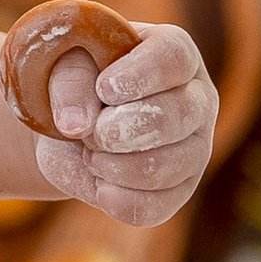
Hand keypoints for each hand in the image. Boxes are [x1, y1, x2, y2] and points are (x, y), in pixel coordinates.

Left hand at [31, 20, 217, 227]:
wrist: (68, 129)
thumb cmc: (73, 83)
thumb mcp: (62, 64)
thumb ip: (70, 80)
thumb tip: (77, 125)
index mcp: (175, 54)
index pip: (174, 58)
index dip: (140, 75)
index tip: (104, 89)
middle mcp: (197, 100)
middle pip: (173, 117)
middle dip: (114, 130)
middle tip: (89, 130)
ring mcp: (194, 149)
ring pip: (162, 168)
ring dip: (109, 164)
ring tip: (90, 152)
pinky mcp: (179, 191)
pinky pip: (153, 207)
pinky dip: (114, 199)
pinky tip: (99, 182)